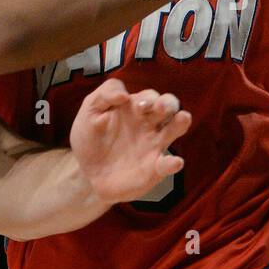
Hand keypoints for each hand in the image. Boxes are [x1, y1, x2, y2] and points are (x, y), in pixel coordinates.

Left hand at [70, 79, 191, 206]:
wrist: (86, 173)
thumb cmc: (90, 138)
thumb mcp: (90, 111)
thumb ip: (104, 95)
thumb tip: (125, 95)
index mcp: (135, 108)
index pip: (151, 96)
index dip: (149, 98)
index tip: (138, 106)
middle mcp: (149, 124)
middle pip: (169, 106)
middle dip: (168, 103)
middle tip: (160, 108)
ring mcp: (154, 146)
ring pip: (177, 128)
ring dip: (181, 122)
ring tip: (182, 118)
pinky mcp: (155, 169)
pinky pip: (169, 164)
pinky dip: (173, 163)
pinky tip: (173, 162)